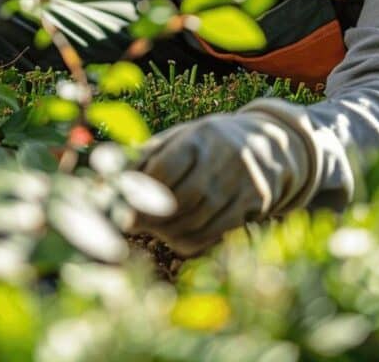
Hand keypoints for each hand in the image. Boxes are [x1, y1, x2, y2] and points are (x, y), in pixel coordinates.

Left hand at [127, 98, 343, 256]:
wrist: (270, 146)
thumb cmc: (209, 144)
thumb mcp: (181, 138)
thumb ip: (148, 156)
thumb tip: (109, 178)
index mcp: (200, 136)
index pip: (165, 169)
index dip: (139, 193)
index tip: (121, 208)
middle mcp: (225, 158)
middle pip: (180, 199)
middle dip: (151, 217)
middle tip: (131, 223)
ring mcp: (242, 183)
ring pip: (197, 221)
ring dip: (166, 232)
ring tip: (151, 230)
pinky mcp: (254, 204)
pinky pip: (214, 234)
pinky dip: (188, 241)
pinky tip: (174, 237)